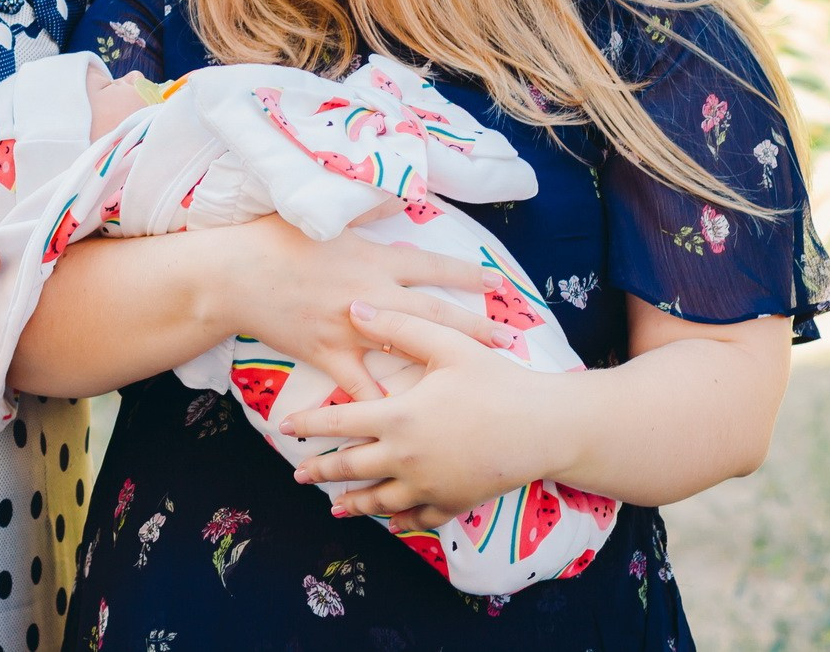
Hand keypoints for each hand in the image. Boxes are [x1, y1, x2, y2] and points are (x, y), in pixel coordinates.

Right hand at [210, 215, 517, 401]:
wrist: (234, 274)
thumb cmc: (273, 238)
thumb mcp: (322, 214)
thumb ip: (365, 209)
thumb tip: (397, 199)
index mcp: (373, 259)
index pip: (432, 267)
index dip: (467, 274)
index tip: (496, 283)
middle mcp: (371, 295)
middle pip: (434, 314)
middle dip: (474, 326)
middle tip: (507, 339)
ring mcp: (351, 329)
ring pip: (407, 351)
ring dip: (440, 364)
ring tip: (470, 378)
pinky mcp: (328, 354)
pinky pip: (360, 386)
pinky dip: (380, 404)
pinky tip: (405, 422)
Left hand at [281, 304, 561, 530]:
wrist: (546, 427)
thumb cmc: (497, 381)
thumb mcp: (447, 345)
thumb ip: (397, 327)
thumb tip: (353, 308)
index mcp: (399, 418)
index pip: (339, 423)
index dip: (308, 426)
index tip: (284, 429)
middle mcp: (407, 458)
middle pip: (352, 468)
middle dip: (322, 472)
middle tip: (299, 474)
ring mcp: (430, 485)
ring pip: (380, 500)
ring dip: (354, 503)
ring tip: (335, 507)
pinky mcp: (454, 501)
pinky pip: (418, 516)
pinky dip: (399, 520)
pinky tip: (389, 521)